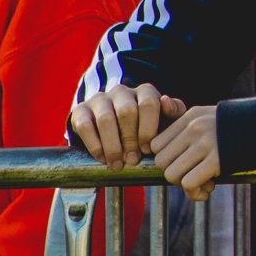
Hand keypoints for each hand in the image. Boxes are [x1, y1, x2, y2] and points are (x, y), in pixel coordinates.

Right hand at [69, 83, 186, 166]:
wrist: (114, 124)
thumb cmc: (146, 125)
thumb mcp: (165, 120)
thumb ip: (174, 112)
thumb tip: (167, 102)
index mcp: (144, 91)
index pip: (148, 103)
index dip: (148, 128)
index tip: (148, 150)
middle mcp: (121, 91)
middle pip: (127, 112)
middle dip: (130, 139)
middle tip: (133, 160)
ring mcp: (99, 99)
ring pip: (105, 119)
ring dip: (112, 146)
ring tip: (118, 164)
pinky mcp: (81, 111)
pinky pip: (85, 126)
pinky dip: (95, 145)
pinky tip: (103, 159)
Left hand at [152, 105, 223, 200]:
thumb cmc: (240, 127)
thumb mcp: (210, 117)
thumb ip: (185, 125)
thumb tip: (160, 126)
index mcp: (191, 116)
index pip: (156, 144)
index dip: (166, 159)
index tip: (182, 163)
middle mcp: (194, 128)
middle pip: (161, 161)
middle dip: (174, 174)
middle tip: (191, 176)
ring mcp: (205, 143)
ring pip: (172, 174)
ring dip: (183, 185)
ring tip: (200, 184)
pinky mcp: (217, 160)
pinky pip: (189, 183)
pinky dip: (195, 192)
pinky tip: (207, 189)